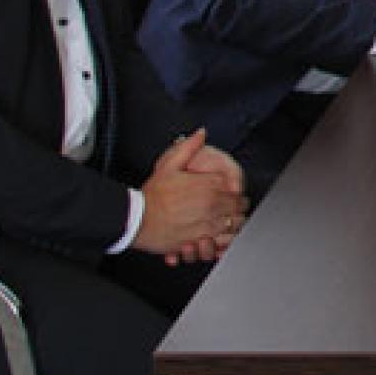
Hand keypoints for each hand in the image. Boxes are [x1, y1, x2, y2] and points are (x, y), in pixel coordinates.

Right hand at [135, 129, 249, 265]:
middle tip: (232, 208)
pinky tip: (219, 236)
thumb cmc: (152, 196)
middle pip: (238, 206)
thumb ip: (189, 147)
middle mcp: (212, 203)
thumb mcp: (169, 166)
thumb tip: (200, 134)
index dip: (234, 190)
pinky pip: (223, 240)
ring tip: (227, 222)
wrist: (137, 219)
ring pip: (235, 224)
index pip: (236, 187)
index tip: (230, 192)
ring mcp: (208, 223)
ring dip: (233, 222)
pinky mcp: (201, 240)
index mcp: (208, 184)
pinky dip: (225, 239)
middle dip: (237, 206)